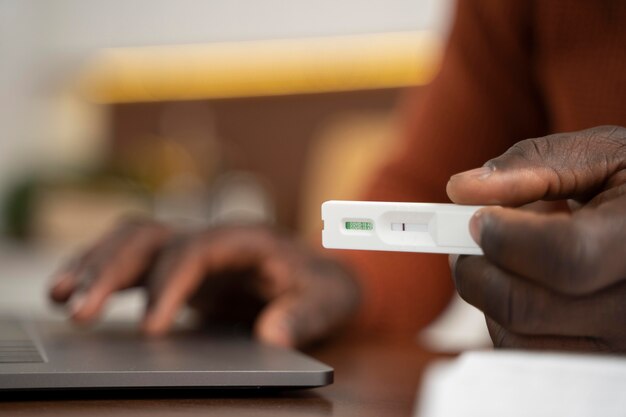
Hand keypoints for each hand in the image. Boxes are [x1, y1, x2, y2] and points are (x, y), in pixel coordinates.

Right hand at [49, 220, 359, 347]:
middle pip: (154, 237)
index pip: (199, 250)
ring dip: (95, 263)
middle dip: (114, 269)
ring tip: (59, 297)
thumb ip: (303, 315)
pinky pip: (133, 260)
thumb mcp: (327, 302)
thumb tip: (272, 335)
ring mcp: (194, 251)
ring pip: (134, 240)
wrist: (322, 279)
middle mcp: (213, 238)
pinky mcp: (180, 269)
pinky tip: (72, 292)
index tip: (151, 328)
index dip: (171, 284)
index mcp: (248, 239)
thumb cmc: (324, 288)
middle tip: (81, 311)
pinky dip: (101, 271)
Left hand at [446, 125, 625, 351]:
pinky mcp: (594, 365)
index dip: (504, 238)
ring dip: (487, 294)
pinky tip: (524, 285)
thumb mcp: (602, 157)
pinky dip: (503, 319)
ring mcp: (618, 347)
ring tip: (508, 257)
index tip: (477, 218)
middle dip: (476, 266)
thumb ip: (534, 165)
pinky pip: (522, 355)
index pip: (564, 258)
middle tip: (471, 237)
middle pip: (522, 306)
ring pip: (513, 338)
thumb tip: (462, 188)